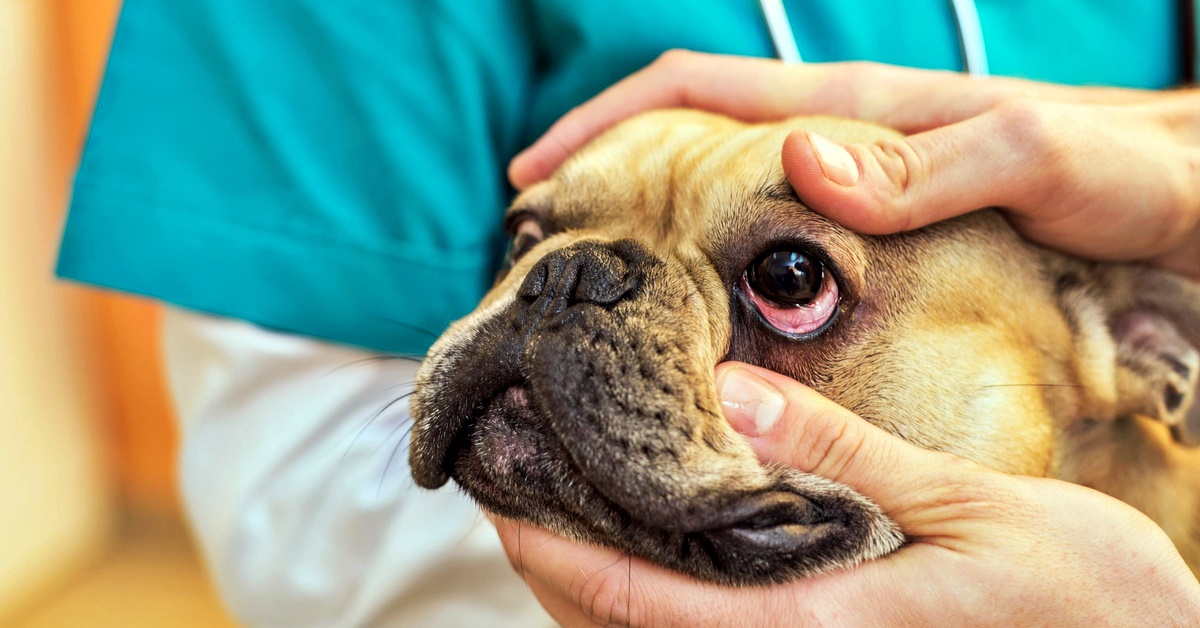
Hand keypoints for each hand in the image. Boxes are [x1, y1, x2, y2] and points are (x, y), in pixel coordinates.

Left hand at [491, 362, 1199, 626]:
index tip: (499, 506)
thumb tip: (734, 394)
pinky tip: (656, 551)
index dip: (558, 557)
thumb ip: (844, 456)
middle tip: (511, 492)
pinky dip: (660, 601)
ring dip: (600, 588)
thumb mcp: (968, 505)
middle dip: (560, 571)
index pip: (645, 606)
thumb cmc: (1085, 596)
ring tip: (560, 511)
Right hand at [509, 51, 1199, 278]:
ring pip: (722, 198)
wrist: (1186, 194)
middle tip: (552, 253)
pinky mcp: (881, 234)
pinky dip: (720, 269)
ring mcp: (858, 189)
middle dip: (606, 178)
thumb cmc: (1126, 170)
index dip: (605, 120)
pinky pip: (773, 243)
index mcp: (854, 113)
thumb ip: (928, 162)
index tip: (537, 170)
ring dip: (653, 231)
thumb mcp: (1033, 160)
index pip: (697, 93)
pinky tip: (710, 322)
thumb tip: (805, 164)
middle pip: (689, 142)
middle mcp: (842, 146)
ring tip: (605, 298)